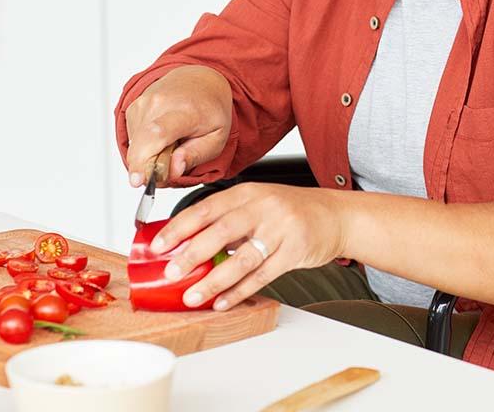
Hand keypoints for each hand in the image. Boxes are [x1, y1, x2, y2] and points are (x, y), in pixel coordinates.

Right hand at [124, 65, 232, 186]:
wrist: (200, 80)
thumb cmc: (210, 110)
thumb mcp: (217, 137)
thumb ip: (196, 156)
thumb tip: (173, 170)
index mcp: (185, 110)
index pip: (157, 134)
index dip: (143, 159)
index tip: (137, 181)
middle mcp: (159, 103)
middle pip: (141, 145)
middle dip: (148, 167)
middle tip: (170, 167)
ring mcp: (143, 103)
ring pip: (136, 146)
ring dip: (150, 156)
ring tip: (173, 144)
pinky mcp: (133, 108)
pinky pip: (134, 139)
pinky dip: (146, 145)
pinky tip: (163, 136)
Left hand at [149, 183, 348, 310]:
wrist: (336, 215)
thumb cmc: (291, 211)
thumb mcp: (258, 203)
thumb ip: (228, 220)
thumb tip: (186, 245)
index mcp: (248, 193)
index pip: (206, 208)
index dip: (179, 227)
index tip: (157, 245)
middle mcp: (264, 207)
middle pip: (222, 231)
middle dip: (192, 254)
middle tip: (171, 272)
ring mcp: (282, 230)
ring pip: (242, 259)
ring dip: (214, 281)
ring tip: (193, 296)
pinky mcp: (295, 251)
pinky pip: (262, 275)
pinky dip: (240, 292)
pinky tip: (222, 301)